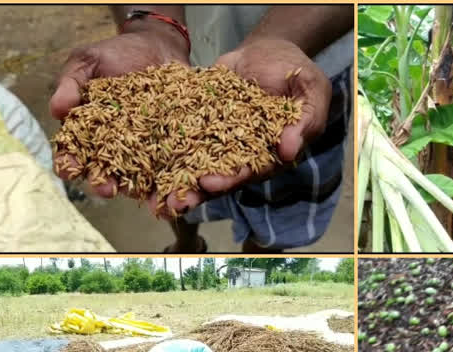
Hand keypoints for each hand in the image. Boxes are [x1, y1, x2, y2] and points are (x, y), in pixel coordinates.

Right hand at [50, 27, 189, 198]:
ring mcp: (147, 151)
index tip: (69, 168)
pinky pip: (178, 168)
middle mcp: (117, 150)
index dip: (69, 163)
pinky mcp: (175, 148)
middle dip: (106, 184)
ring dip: (147, 194)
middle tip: (107, 189)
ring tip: (150, 203)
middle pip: (108, 174)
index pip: (74, 154)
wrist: (157, 46)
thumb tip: (57, 110)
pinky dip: (181, 181)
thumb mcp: (88, 62)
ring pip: (145, 180)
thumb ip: (71, 84)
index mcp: (90, 134)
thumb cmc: (116, 55)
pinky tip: (184, 191)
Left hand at [151, 38, 332, 215]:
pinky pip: (181, 135)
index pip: (249, 171)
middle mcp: (242, 153)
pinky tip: (142, 155)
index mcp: (269, 154)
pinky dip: (163, 147)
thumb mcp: (311, 92)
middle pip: (218, 175)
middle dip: (196, 189)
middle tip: (174, 200)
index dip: (230, 179)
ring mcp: (218, 139)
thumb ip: (304, 122)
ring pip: (196, 163)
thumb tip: (288, 151)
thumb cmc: (298, 73)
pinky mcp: (201, 121)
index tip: (209, 183)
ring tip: (154, 193)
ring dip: (176, 179)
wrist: (271, 51)